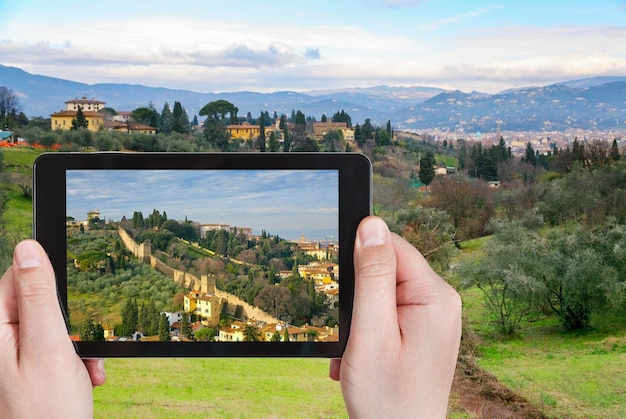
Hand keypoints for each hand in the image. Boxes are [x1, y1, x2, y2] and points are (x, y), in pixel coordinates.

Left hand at [0, 240, 105, 416]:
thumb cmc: (47, 412)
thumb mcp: (49, 347)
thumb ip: (37, 296)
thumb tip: (28, 249)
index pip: (17, 278)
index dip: (49, 286)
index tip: (68, 306)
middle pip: (38, 304)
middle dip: (70, 322)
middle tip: (80, 347)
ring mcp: (13, 357)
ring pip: (53, 328)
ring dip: (77, 345)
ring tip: (83, 370)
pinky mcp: (28, 369)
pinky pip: (55, 350)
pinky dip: (75, 361)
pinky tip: (83, 378)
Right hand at [330, 216, 461, 417]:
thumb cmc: (388, 396)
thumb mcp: (370, 332)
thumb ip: (372, 276)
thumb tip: (371, 225)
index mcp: (435, 297)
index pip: (393, 247)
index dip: (361, 261)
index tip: (345, 290)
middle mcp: (441, 302)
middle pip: (388, 270)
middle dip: (360, 297)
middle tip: (352, 333)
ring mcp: (434, 318)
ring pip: (384, 293)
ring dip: (362, 318)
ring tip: (355, 352)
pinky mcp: (424, 331)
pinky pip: (390, 313)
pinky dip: (370, 332)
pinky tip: (363, 358)